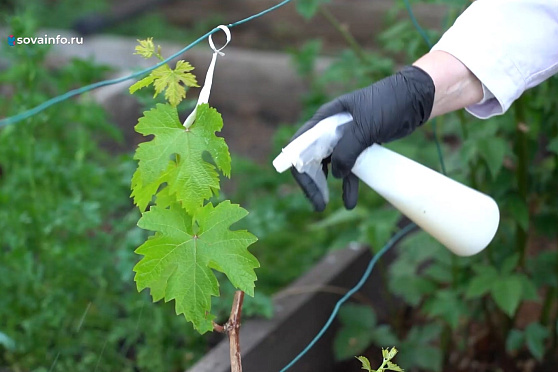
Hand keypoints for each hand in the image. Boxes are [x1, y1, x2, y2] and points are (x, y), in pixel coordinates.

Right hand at [290, 65, 434, 211]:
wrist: (415, 98)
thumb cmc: (388, 103)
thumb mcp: (365, 126)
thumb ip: (347, 150)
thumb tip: (335, 175)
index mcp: (324, 118)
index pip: (300, 145)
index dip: (298, 166)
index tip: (307, 187)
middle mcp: (330, 129)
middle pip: (311, 158)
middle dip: (312, 182)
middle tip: (317, 203)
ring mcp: (344, 138)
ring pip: (330, 166)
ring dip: (327, 187)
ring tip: (324, 207)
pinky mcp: (359, 146)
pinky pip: (348, 168)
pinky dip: (348, 184)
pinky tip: (350, 201)